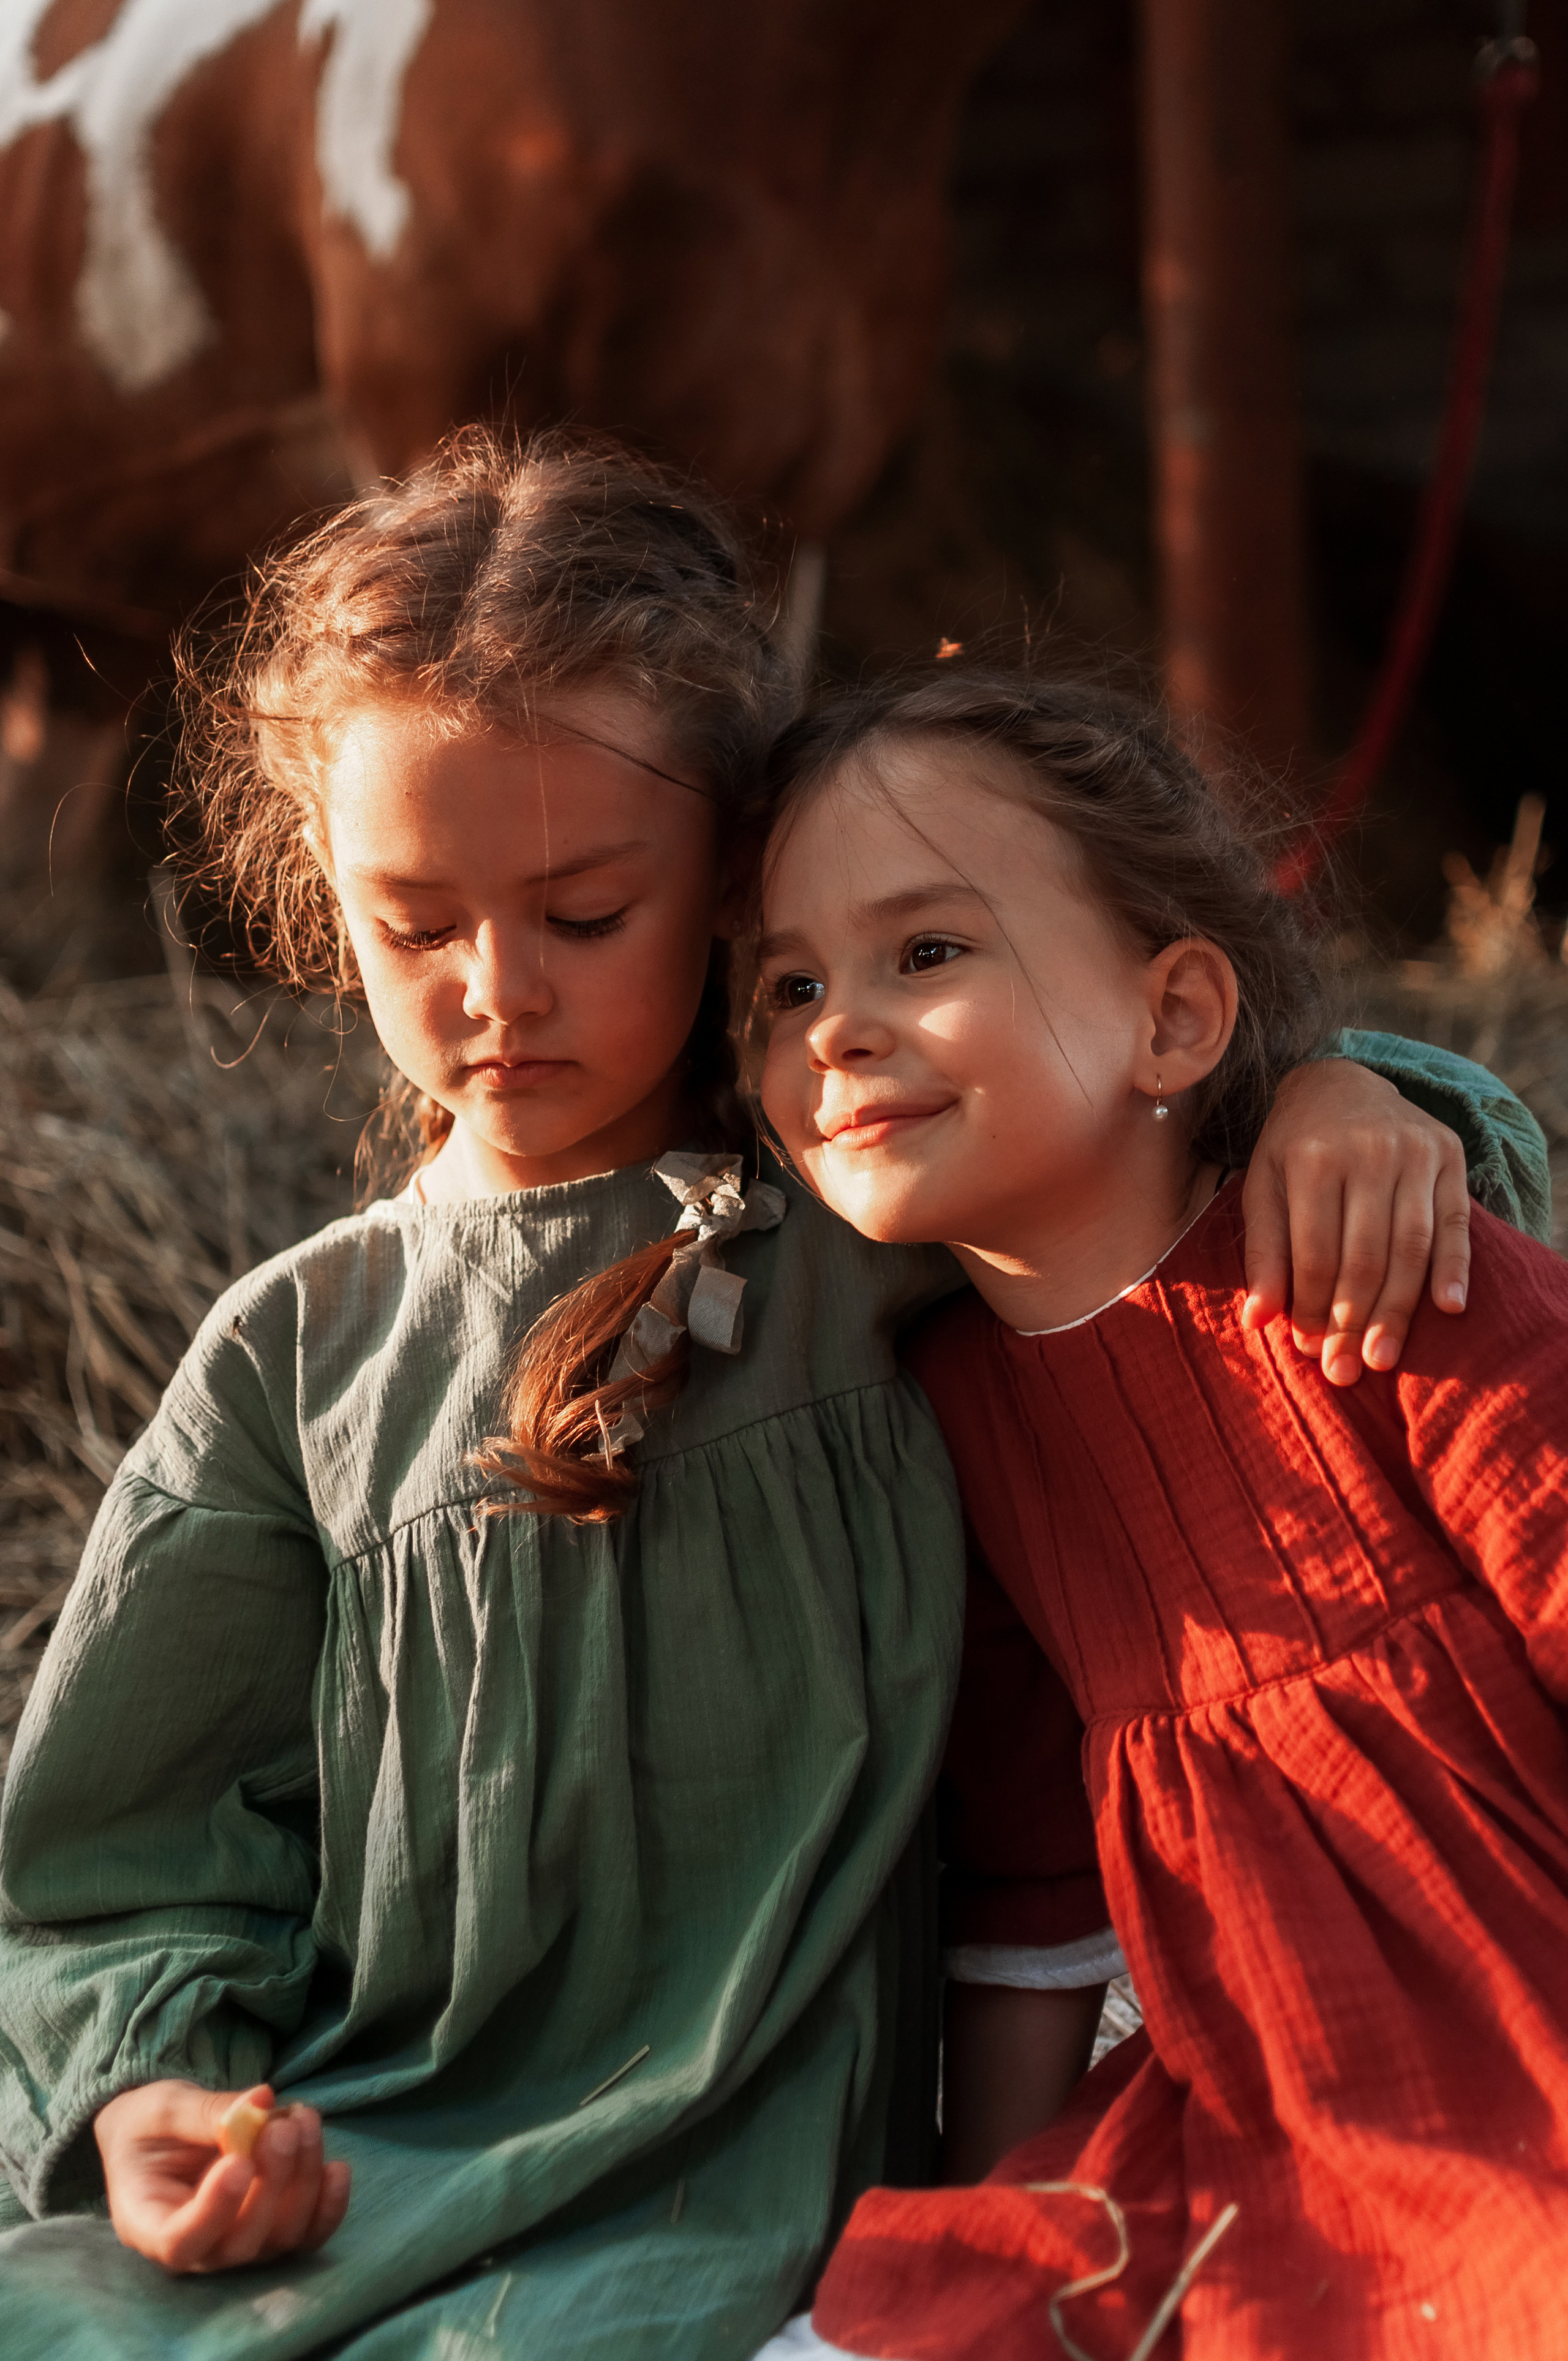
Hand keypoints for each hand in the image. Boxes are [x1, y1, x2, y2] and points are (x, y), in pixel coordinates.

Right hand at [95, 2080, 349, 2273]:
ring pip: (280, 2237)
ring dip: (303, 2180)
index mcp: (148, 2224)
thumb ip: (205, 2112)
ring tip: (303, 2119)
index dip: (215, 2211)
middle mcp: (196, 2248)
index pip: (180, 2243)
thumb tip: (261, 2101)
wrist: (160, 2134)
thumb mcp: (163, 2108)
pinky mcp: (271, 2229)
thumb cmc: (148, 2125)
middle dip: (272, 2183)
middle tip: (283, 2126)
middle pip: (240, 2243)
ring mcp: (237, 2243)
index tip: (238, 2162)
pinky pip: (305, 2235)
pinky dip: (328, 2206)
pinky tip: (337, 2168)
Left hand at [1241, 1059, 1469, 1386]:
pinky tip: (1447, 1309)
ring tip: (1381, 1358)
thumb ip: (1263, 1251)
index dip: (1313, 1308)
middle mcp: (1367, 1151)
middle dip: (1352, 1322)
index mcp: (1312, 1159)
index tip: (1309, 1351)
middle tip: (1344, 1372)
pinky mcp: (1449, 1153)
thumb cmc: (1292, 1148)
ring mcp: (1414, 1151)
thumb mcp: (1262, 1186)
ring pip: (1411, 1248)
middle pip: (1365, 1257)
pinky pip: (1456, 1221)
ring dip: (1397, 1311)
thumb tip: (1258, 1321)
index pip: (1316, 1253)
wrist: (1340, 1082)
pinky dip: (1455, 1268)